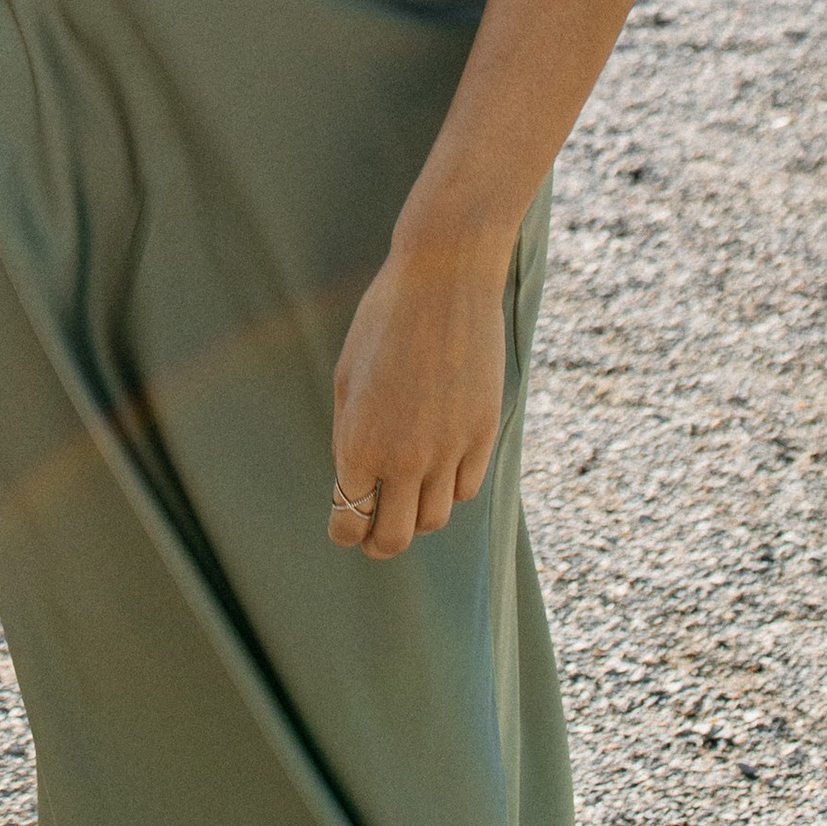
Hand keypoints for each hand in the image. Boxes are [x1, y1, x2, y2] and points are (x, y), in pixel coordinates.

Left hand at [327, 234, 510, 559]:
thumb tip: (354, 478)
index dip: (343, 532)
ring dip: (415, 516)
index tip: (343, 527)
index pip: (348, 520)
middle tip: (373, 535)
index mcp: (358, 441)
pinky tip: (438, 470)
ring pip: (434, 519)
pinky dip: (449, 489)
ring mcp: (448, 450)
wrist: (444, 281)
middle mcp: (404, 456)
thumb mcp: (347, 373)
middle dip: (378, 543)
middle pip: (393, 537)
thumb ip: (348, 433)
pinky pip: (466, 488)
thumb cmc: (384, 319)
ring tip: (405, 500)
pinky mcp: (483, 435)